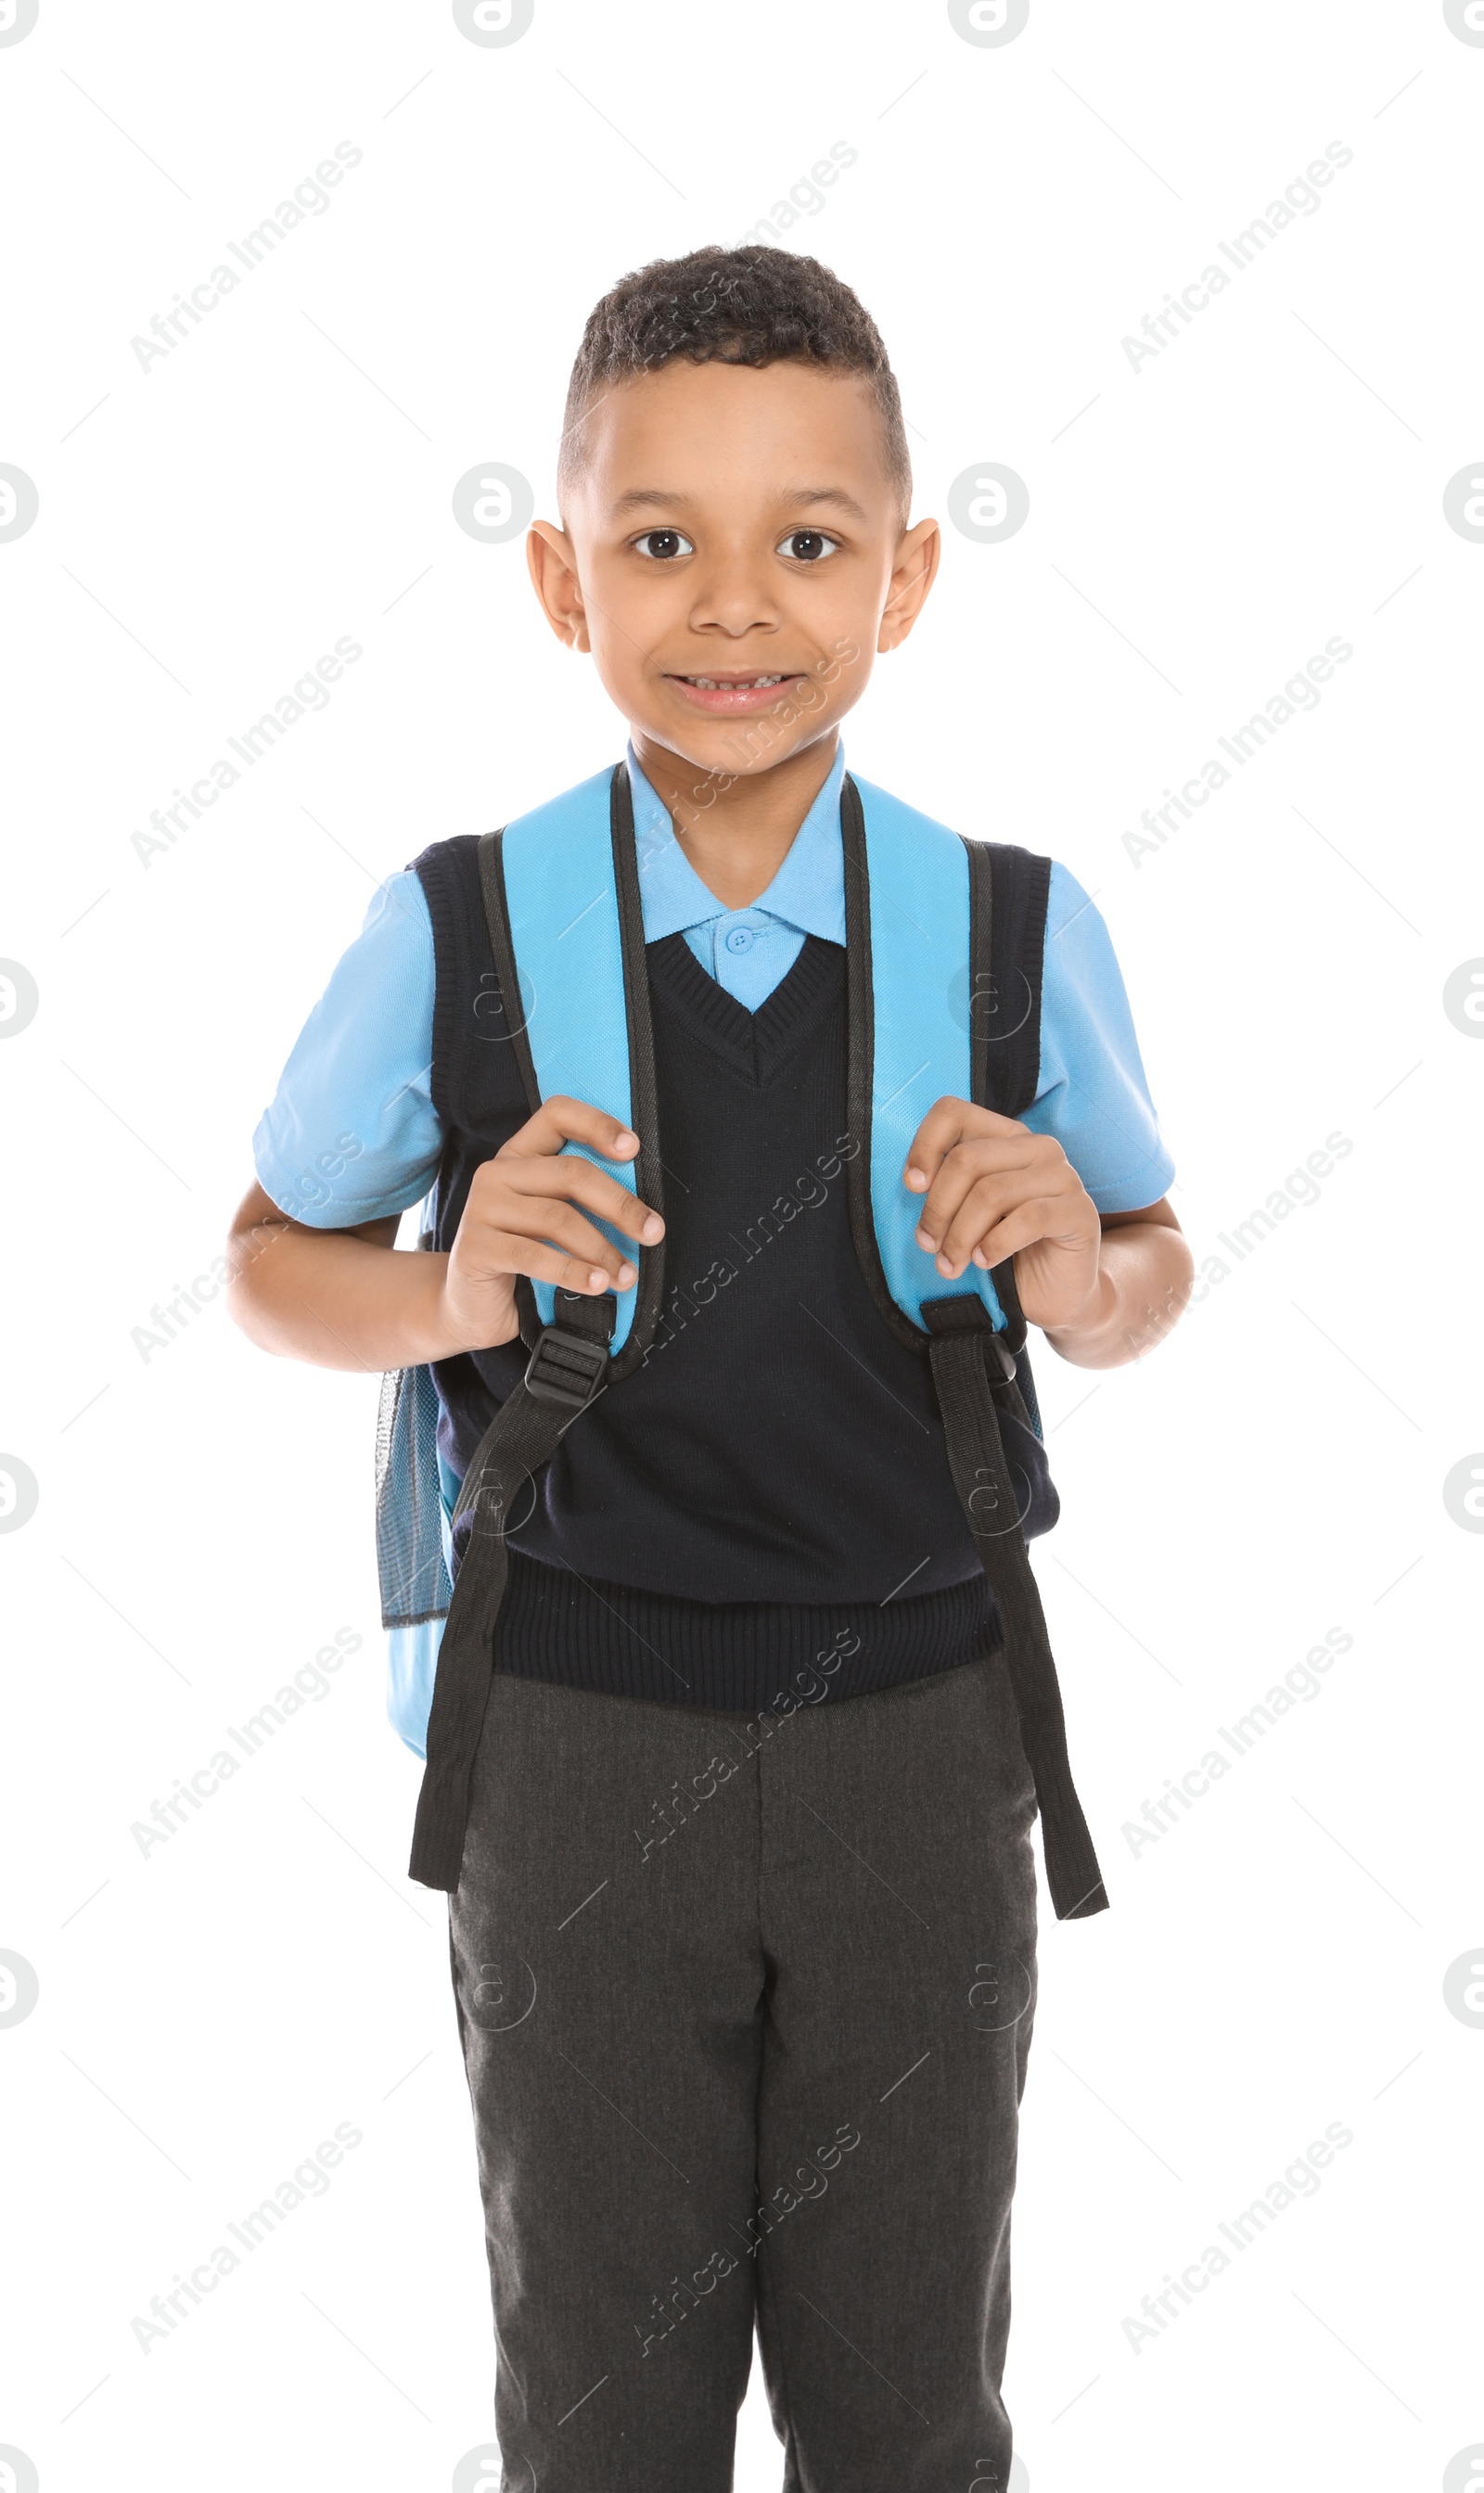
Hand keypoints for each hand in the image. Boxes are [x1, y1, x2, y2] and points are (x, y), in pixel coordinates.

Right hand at [440, 1097, 663, 1352]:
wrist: (471, 1306)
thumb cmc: (525, 1257)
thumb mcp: (552, 1219)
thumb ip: (582, 1199)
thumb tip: (643, 1209)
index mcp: (520, 1155)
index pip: (557, 1115)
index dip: (597, 1124)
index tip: (634, 1149)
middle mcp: (496, 1173)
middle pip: (570, 1173)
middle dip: (620, 1205)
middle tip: (653, 1233)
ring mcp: (481, 1208)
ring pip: (558, 1218)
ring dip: (602, 1249)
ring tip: (627, 1275)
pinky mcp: (474, 1248)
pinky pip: (534, 1255)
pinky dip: (572, 1271)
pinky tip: (597, 1284)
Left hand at [903, 1097, 1101, 1334]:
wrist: (1055, 1293)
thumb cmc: (1003, 1248)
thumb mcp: (966, 1211)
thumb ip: (946, 1187)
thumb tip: (915, 1181)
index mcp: (1006, 1136)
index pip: (954, 1113)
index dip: (924, 1147)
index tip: (912, 1186)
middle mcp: (1037, 1147)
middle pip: (967, 1159)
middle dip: (938, 1208)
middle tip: (928, 1245)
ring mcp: (1063, 1176)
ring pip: (991, 1193)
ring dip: (960, 1236)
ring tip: (950, 1264)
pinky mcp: (1079, 1212)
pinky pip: (1027, 1219)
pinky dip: (995, 1244)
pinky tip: (984, 1261)